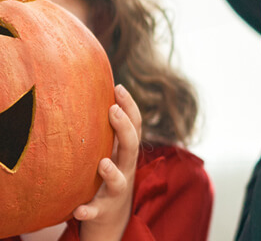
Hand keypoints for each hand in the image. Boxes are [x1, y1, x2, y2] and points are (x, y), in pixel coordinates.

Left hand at [75, 85, 140, 240]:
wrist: (113, 220)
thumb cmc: (109, 178)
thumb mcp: (113, 153)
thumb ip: (108, 132)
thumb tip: (92, 96)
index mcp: (126, 153)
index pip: (134, 126)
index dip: (130, 106)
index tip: (118, 87)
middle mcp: (125, 169)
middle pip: (131, 147)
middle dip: (124, 128)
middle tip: (113, 110)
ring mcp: (115, 191)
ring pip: (119, 181)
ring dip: (112, 173)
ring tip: (102, 164)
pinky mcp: (102, 211)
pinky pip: (96, 211)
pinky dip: (89, 210)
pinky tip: (79, 210)